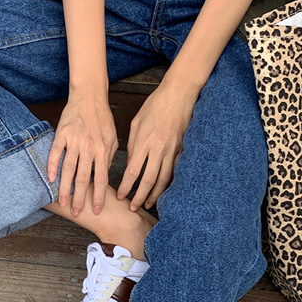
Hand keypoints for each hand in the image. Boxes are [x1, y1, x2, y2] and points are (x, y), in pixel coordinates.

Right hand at [48, 88, 118, 217]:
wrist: (89, 96)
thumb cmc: (102, 119)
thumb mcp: (113, 138)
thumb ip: (108, 157)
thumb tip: (104, 176)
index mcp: (102, 149)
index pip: (101, 178)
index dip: (98, 196)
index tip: (96, 210)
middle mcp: (88, 147)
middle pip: (83, 178)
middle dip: (80, 198)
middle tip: (76, 213)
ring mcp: (74, 140)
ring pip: (68, 169)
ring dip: (64, 188)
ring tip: (62, 202)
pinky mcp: (62, 133)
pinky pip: (56, 152)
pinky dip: (52, 166)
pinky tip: (50, 178)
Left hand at [118, 68, 197, 208]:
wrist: (178, 94)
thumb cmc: (155, 105)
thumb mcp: (137, 122)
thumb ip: (133, 144)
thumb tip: (130, 163)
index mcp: (144, 141)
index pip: (133, 171)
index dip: (126, 186)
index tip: (120, 196)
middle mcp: (158, 149)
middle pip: (148, 180)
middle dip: (139, 197)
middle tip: (133, 207)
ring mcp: (171, 150)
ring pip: (163, 179)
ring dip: (155, 194)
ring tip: (149, 204)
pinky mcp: (181, 149)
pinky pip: (174, 171)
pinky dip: (168, 183)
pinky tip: (164, 190)